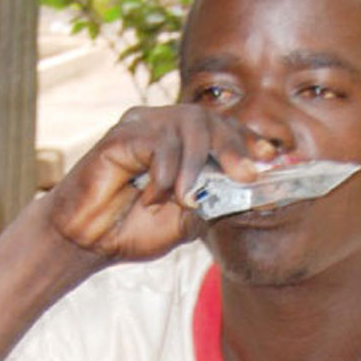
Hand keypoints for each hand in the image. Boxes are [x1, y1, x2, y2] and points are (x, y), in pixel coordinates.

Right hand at [47, 104, 274, 261]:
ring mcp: (143, 126)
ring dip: (193, 165)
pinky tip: (152, 196)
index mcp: (184, 145)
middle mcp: (165, 127)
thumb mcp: (188, 220)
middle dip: (232, 147)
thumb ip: (216, 201)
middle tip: (245, 174)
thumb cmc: (134, 229)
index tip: (270, 159)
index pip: (224, 129)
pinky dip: (162, 170)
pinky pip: (156, 140)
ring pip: (186, 124)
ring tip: (186, 199)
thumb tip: (252, 190)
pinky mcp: (121, 135)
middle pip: (210, 119)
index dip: (249, 140)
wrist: (89, 241)